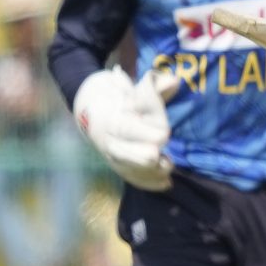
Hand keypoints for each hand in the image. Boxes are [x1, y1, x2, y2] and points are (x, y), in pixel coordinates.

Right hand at [72, 66, 177, 191]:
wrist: (91, 112)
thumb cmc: (116, 97)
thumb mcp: (131, 86)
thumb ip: (152, 84)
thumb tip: (174, 82)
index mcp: (113, 120)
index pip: (130, 130)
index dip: (151, 134)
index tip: (165, 133)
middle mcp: (110, 142)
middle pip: (133, 157)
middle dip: (152, 158)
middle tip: (165, 156)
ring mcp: (113, 157)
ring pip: (134, 171)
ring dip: (154, 171)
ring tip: (168, 164)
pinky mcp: (118, 167)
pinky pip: (134, 180)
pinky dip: (151, 183)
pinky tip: (166, 183)